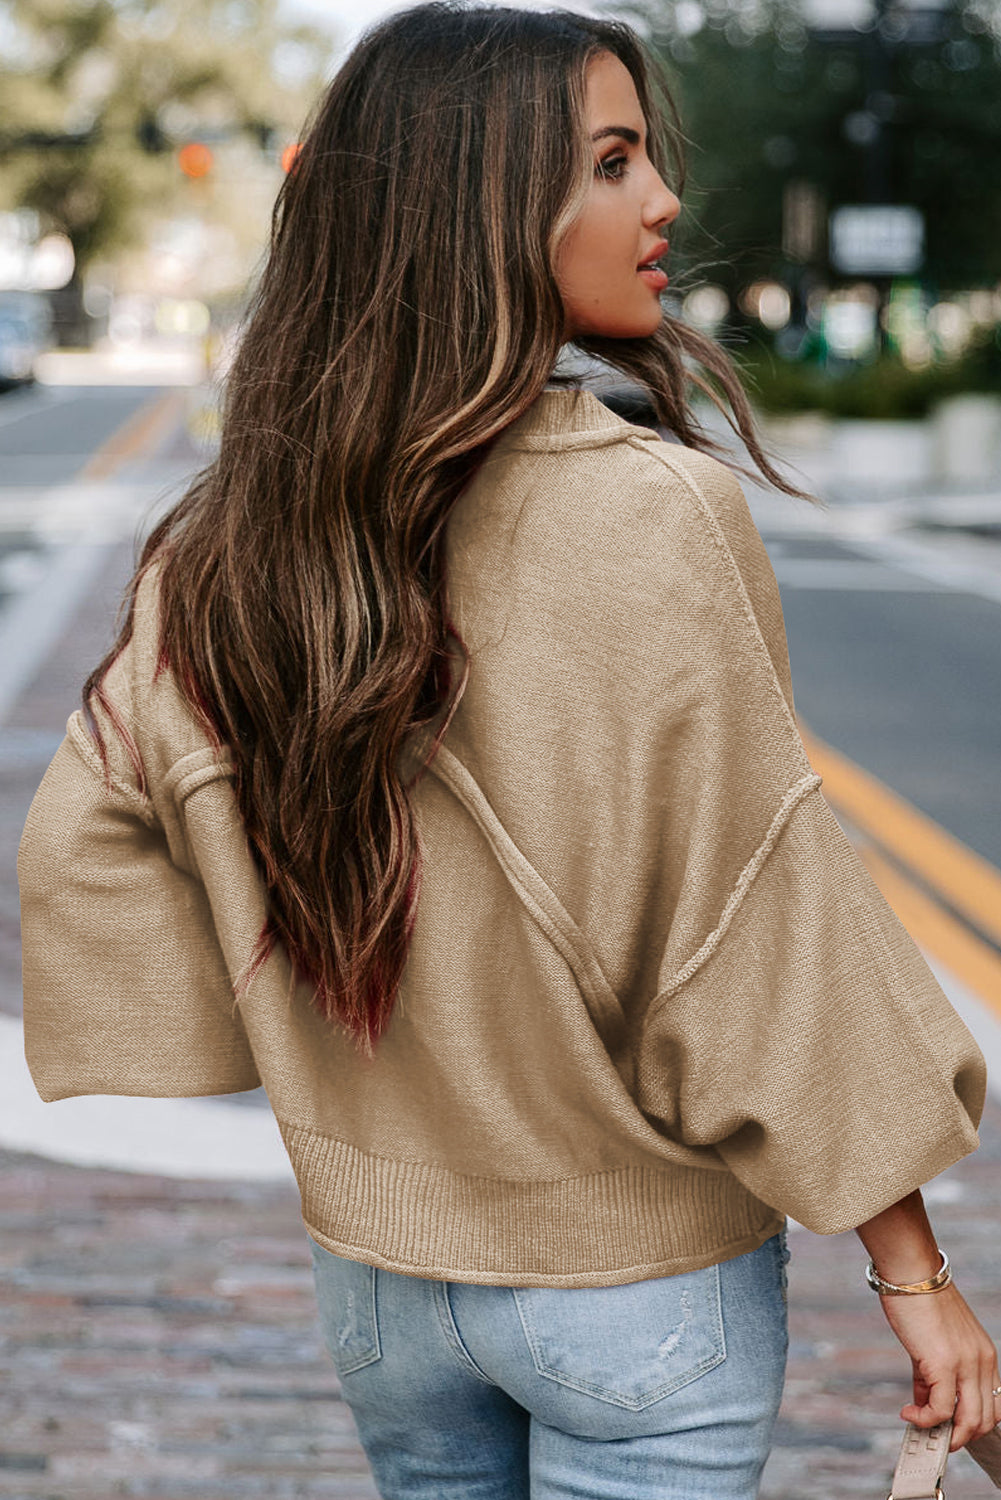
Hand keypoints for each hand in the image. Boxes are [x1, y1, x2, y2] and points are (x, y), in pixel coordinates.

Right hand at [877, 1283, 1000, 1450]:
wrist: (911, 1272)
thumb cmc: (920, 1300)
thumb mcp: (935, 1342)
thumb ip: (931, 1376)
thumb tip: (922, 1403)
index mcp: (985, 1355)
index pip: (994, 1405)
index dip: (973, 1424)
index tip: (951, 1429)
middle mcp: (983, 1361)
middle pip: (985, 1420)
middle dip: (959, 1437)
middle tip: (935, 1437)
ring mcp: (967, 1364)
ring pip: (970, 1422)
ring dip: (946, 1435)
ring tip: (921, 1428)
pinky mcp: (944, 1363)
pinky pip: (941, 1409)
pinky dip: (924, 1419)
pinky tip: (908, 1412)